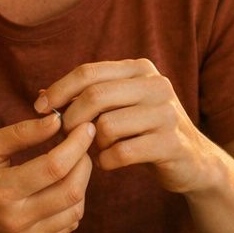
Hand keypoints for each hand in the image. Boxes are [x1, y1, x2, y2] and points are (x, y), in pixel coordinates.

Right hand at [0, 113, 95, 232]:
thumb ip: (22, 133)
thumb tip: (58, 121)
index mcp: (0, 190)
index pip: (54, 167)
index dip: (76, 145)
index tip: (85, 127)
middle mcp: (14, 219)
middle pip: (71, 191)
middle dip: (84, 161)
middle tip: (82, 143)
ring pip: (75, 210)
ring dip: (82, 182)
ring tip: (72, 163)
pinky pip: (67, 225)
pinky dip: (73, 202)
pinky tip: (63, 185)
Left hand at [36, 59, 218, 194]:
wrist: (194, 162)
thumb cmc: (145, 132)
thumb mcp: (119, 107)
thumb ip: (85, 98)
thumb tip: (40, 96)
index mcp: (141, 69)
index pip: (88, 72)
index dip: (59, 90)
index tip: (39, 109)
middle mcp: (156, 85)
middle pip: (94, 96)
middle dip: (71, 120)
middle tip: (65, 138)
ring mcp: (166, 113)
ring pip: (106, 126)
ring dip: (93, 145)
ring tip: (99, 150)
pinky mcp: (171, 143)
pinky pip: (121, 152)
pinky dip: (108, 161)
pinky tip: (111, 163)